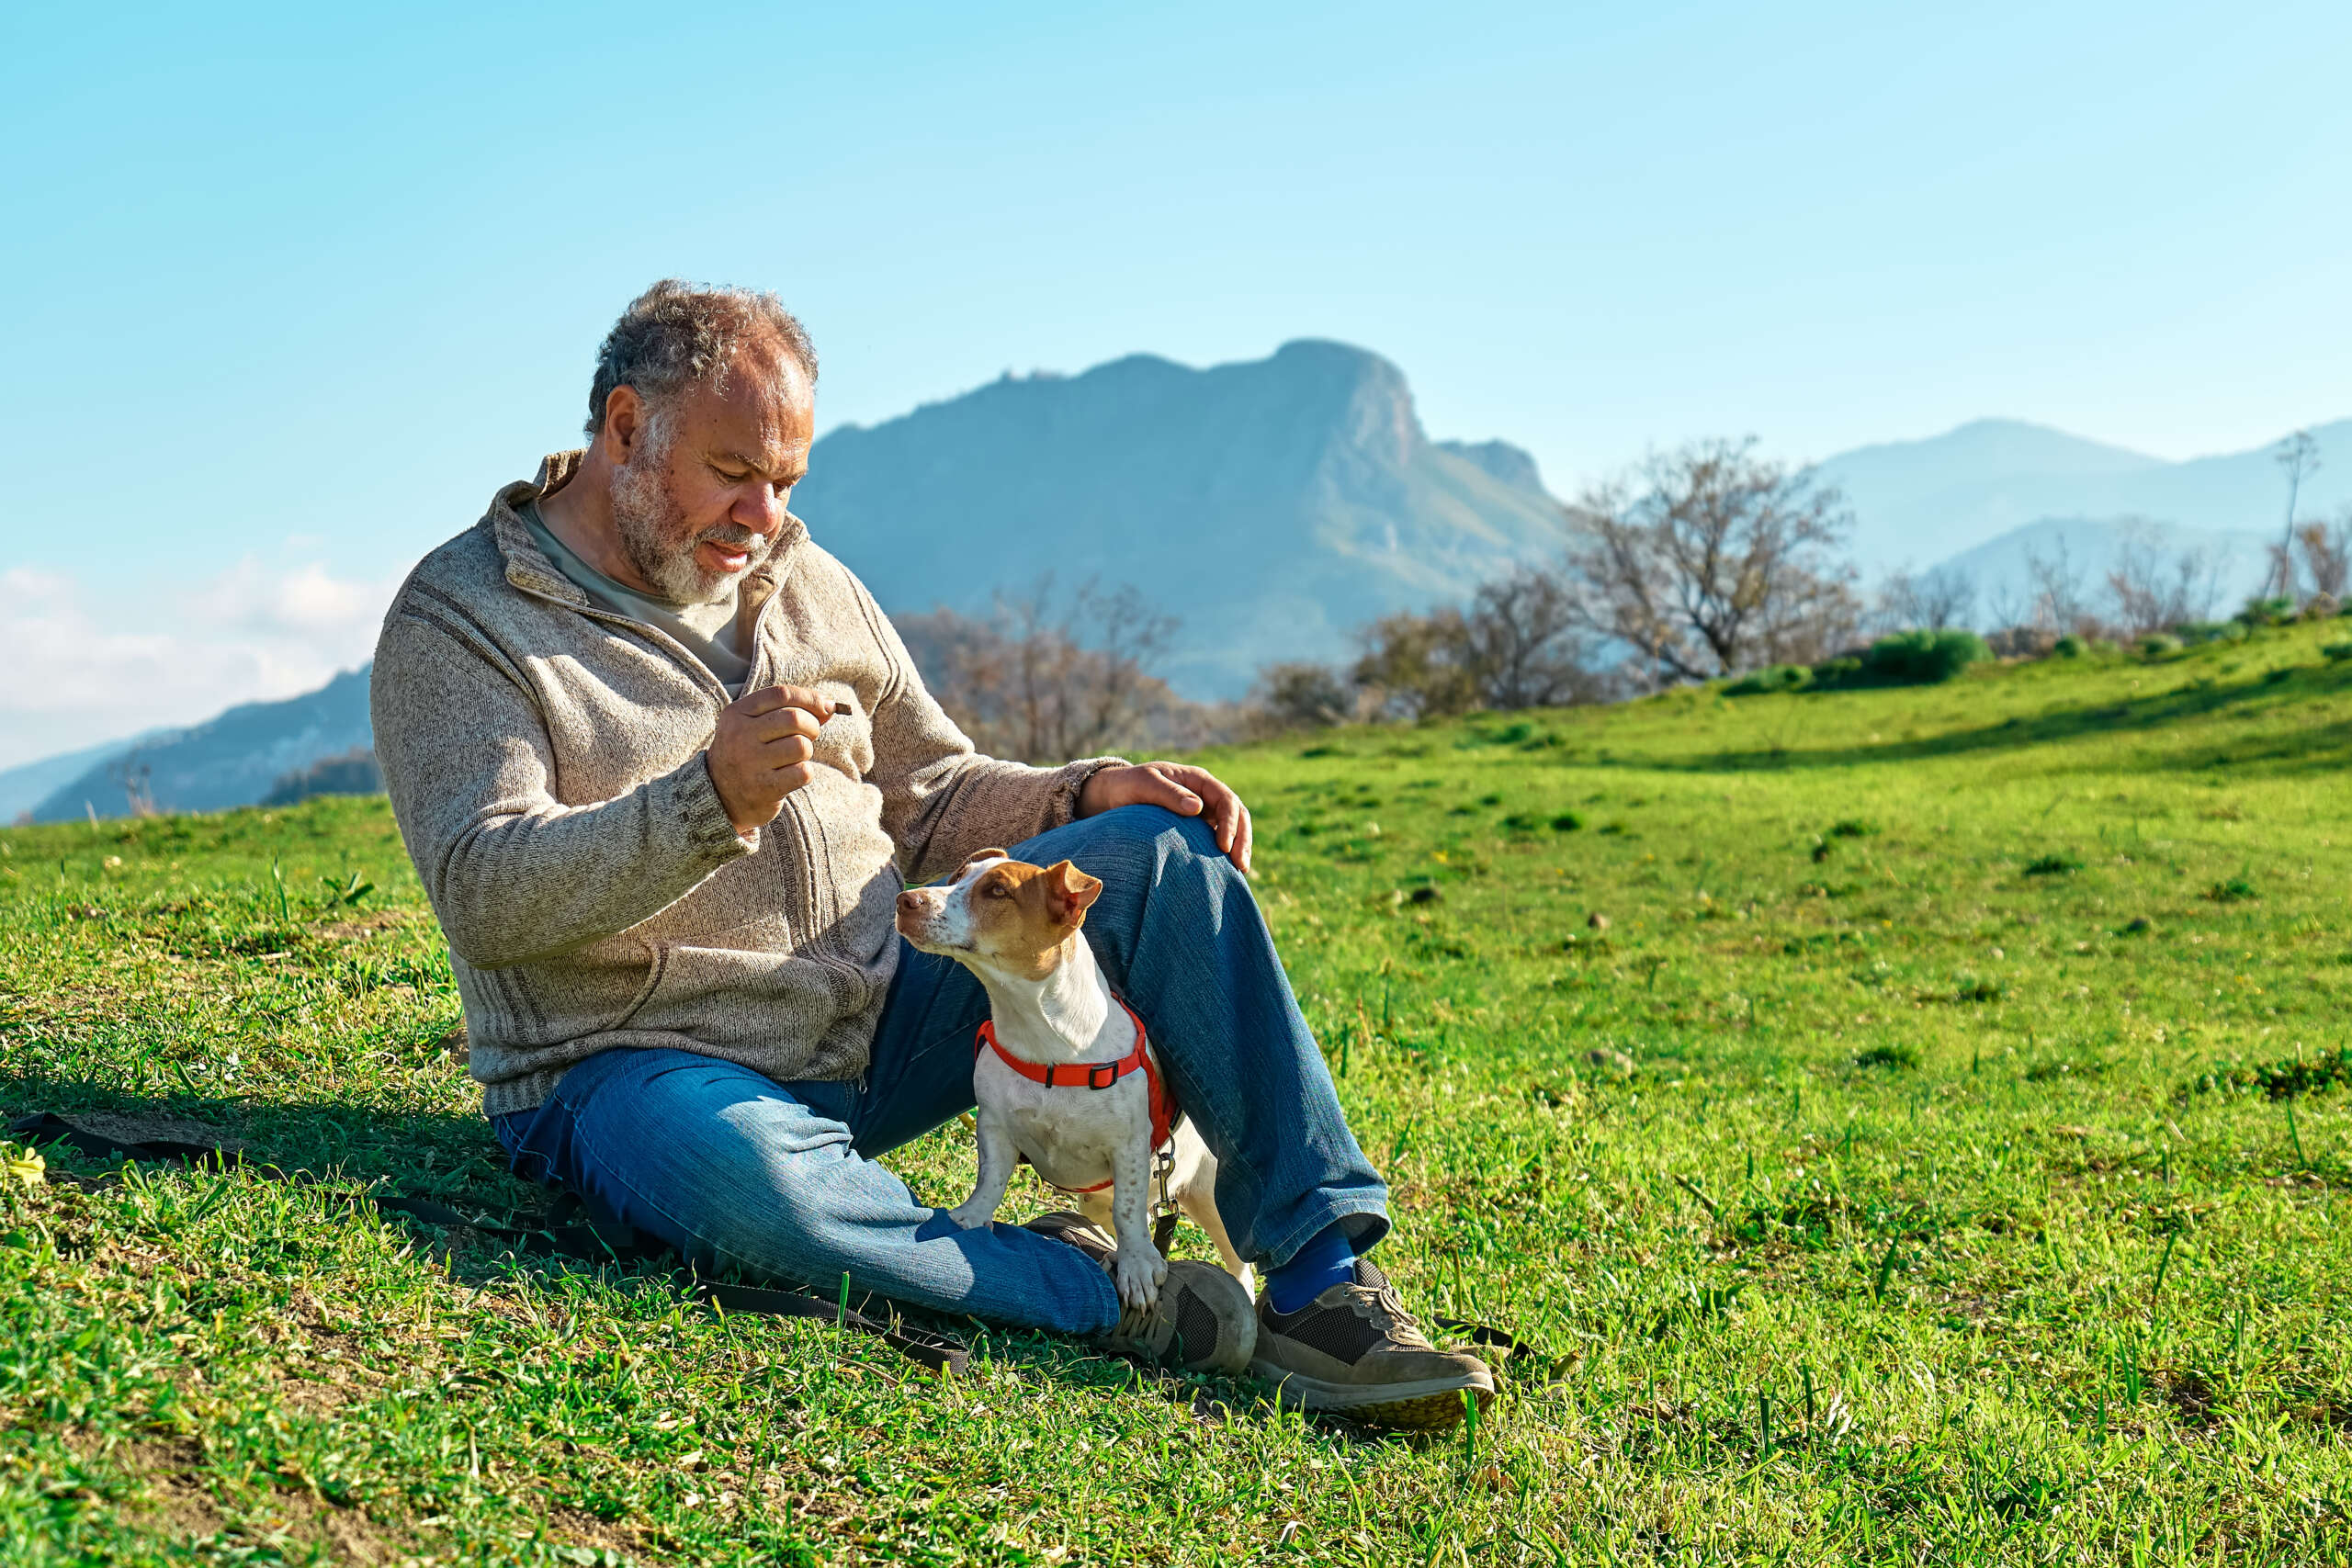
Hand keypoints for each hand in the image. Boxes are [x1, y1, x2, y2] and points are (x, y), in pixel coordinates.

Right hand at [707, 685, 838, 836]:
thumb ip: (787, 711)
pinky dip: (804, 773)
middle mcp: (740, 735)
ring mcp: (750, 763)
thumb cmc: (747, 755)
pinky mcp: (763, 788)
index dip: (810, 698)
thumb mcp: (754, 726)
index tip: (826, 707)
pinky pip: (803, 772)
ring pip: (801, 746)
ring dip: (806, 751)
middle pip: (795, 718)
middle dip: (812, 726)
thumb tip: (828, 706)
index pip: (781, 694)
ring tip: (793, 758)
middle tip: (808, 736)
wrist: (720, 796)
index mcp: (736, 714)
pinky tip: (791, 775)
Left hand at [1077, 761, 1253, 873]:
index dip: (1230, 823)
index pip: (1226, 800)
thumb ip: (1169, 794)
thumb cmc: (1128, 785)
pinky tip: (1223, 870)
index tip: (1223, 846)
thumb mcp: (1145, 785)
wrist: (1114, 794)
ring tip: (1238, 871)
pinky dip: (1223, 853)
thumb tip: (1197, 808)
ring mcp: (1203, 812)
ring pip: (1232, 828)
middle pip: (1237, 815)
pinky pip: (1216, 839)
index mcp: (1199, 780)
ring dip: (1238, 848)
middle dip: (1242, 839)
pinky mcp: (1196, 828)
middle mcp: (1206, 796)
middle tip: (1240, 865)